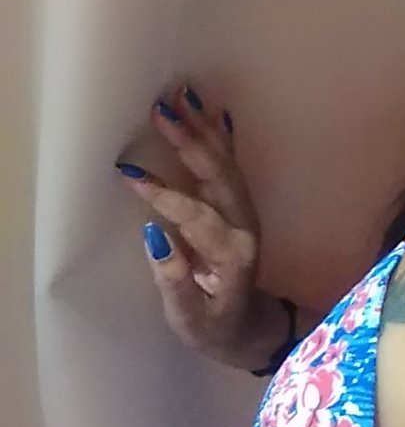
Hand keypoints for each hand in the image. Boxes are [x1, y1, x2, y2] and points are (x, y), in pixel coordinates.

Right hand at [115, 84, 283, 369]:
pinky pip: (232, 166)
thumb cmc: (213, 328)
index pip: (198, 217)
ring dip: (204, 130)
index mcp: (232, 258)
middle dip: (191, 142)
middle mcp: (246, 229)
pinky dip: (222, 138)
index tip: (132, 175)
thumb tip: (154, 236)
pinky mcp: (243, 208)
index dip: (165, 196)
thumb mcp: (189, 319)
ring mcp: (247, 215)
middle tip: (161, 110)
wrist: (251, 329)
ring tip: (181, 97)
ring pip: (227, 165)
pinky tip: (214, 113)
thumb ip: (174, 281)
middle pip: (220, 178)